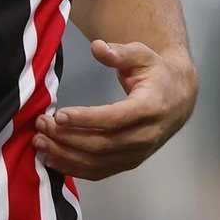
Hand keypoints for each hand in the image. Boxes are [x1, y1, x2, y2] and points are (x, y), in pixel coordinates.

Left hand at [32, 39, 197, 180]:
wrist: (179, 99)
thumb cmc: (155, 72)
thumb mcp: (142, 55)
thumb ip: (120, 52)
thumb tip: (97, 47)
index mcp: (150, 108)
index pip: (115, 119)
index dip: (86, 119)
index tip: (59, 114)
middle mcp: (146, 136)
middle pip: (102, 144)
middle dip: (68, 137)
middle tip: (41, 124)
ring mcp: (138, 154)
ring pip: (98, 162)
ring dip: (66, 155)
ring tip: (40, 142)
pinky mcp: (129, 163)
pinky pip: (100, 172)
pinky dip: (75, 169)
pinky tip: (52, 159)